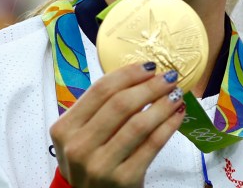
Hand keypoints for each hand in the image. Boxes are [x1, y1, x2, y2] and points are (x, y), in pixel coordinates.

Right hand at [49, 62, 185, 187]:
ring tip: (176, 94)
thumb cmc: (91, 160)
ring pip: (138, 123)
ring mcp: (99, 165)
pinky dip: (169, 125)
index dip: (129, 73)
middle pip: (121, 104)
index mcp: (64, 129)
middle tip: (170, 77)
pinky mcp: (123, 179)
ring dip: (163, 103)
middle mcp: (78, 147)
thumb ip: (102, 108)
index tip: (151, 66)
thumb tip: (144, 74)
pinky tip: (177, 114)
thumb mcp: (83, 134)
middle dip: (151, 86)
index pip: (100, 90)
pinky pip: (152, 144)